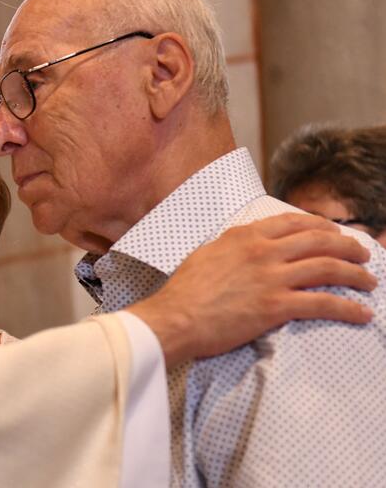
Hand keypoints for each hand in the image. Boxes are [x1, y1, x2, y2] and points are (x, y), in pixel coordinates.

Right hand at [126, 213, 375, 366]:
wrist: (174, 317)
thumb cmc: (184, 291)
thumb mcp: (207, 254)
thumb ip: (233, 247)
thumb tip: (246, 247)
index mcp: (245, 236)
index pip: (293, 222)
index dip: (321, 226)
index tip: (334, 232)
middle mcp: (262, 251)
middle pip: (319, 241)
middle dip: (348, 246)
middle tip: (362, 254)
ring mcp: (271, 277)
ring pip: (328, 268)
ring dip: (355, 274)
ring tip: (369, 281)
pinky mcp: (276, 306)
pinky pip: (323, 303)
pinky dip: (347, 308)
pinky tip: (362, 313)